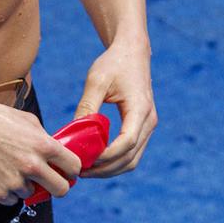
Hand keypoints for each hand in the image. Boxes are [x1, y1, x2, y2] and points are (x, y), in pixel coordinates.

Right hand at [0, 96, 82, 206]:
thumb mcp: (28, 120)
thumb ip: (45, 138)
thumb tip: (56, 153)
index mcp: (43, 145)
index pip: (74, 167)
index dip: (73, 169)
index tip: (68, 170)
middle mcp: (32, 165)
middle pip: (61, 190)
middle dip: (59, 185)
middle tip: (50, 180)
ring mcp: (15, 181)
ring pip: (33, 194)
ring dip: (27, 184)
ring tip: (13, 167)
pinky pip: (13, 199)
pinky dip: (10, 190)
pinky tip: (1, 172)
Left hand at [73, 37, 157, 176]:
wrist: (131, 51)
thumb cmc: (114, 63)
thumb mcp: (96, 80)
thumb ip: (87, 107)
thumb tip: (74, 135)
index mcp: (140, 108)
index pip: (126, 143)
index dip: (106, 156)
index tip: (84, 160)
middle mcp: (149, 121)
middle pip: (130, 158)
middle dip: (104, 169)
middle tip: (80, 171)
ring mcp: (148, 126)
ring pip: (132, 160)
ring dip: (110, 169)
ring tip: (86, 169)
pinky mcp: (143, 127)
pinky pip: (132, 153)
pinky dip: (115, 161)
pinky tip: (95, 159)